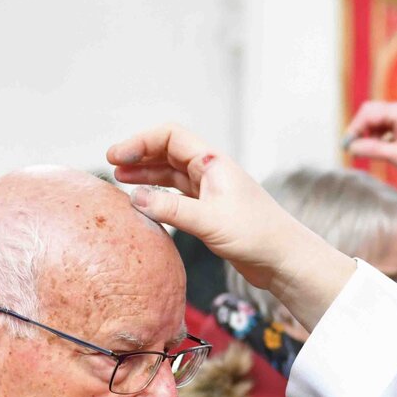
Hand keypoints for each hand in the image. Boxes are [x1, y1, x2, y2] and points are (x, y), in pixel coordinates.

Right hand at [108, 123, 358, 330]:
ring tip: (120, 180)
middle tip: (111, 166)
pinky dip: (159, 196)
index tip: (116, 156)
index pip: (171, 136)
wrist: (284, 259)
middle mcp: (211, 172)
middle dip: (139, 155)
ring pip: (171, 174)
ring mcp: (211, 191)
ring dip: (146, 175)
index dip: (141, 141)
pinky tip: (144, 203)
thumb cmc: (257, 235)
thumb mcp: (210, 221)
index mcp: (214, 163)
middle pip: (168, 152)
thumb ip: (171, 209)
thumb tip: (134, 198)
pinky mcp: (211, 212)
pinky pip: (177, 196)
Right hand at [343, 100, 396, 185]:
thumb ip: (372, 150)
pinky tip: (382, 149)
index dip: (354, 129)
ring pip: (377, 119)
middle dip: (360, 130)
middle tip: (354, 148)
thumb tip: (351, 147)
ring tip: (371, 152)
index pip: (367, 113)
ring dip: (370, 133)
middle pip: (370, 112)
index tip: (346, 146)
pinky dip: (379, 135)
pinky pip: (386, 124)